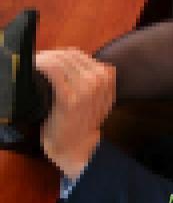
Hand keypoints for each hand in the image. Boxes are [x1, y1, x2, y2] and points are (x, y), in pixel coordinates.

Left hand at [35, 49, 115, 180]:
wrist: (78, 147)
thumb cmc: (82, 121)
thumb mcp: (99, 97)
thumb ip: (94, 76)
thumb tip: (70, 57)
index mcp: (107, 76)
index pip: (79, 54)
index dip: (60, 56)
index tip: (48, 61)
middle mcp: (99, 79)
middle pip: (70, 55)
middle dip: (51, 56)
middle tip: (38, 64)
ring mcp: (87, 88)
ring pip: (61, 60)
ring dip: (45, 60)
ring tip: (36, 67)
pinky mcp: (70, 98)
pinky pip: (55, 71)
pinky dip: (44, 67)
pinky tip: (37, 71)